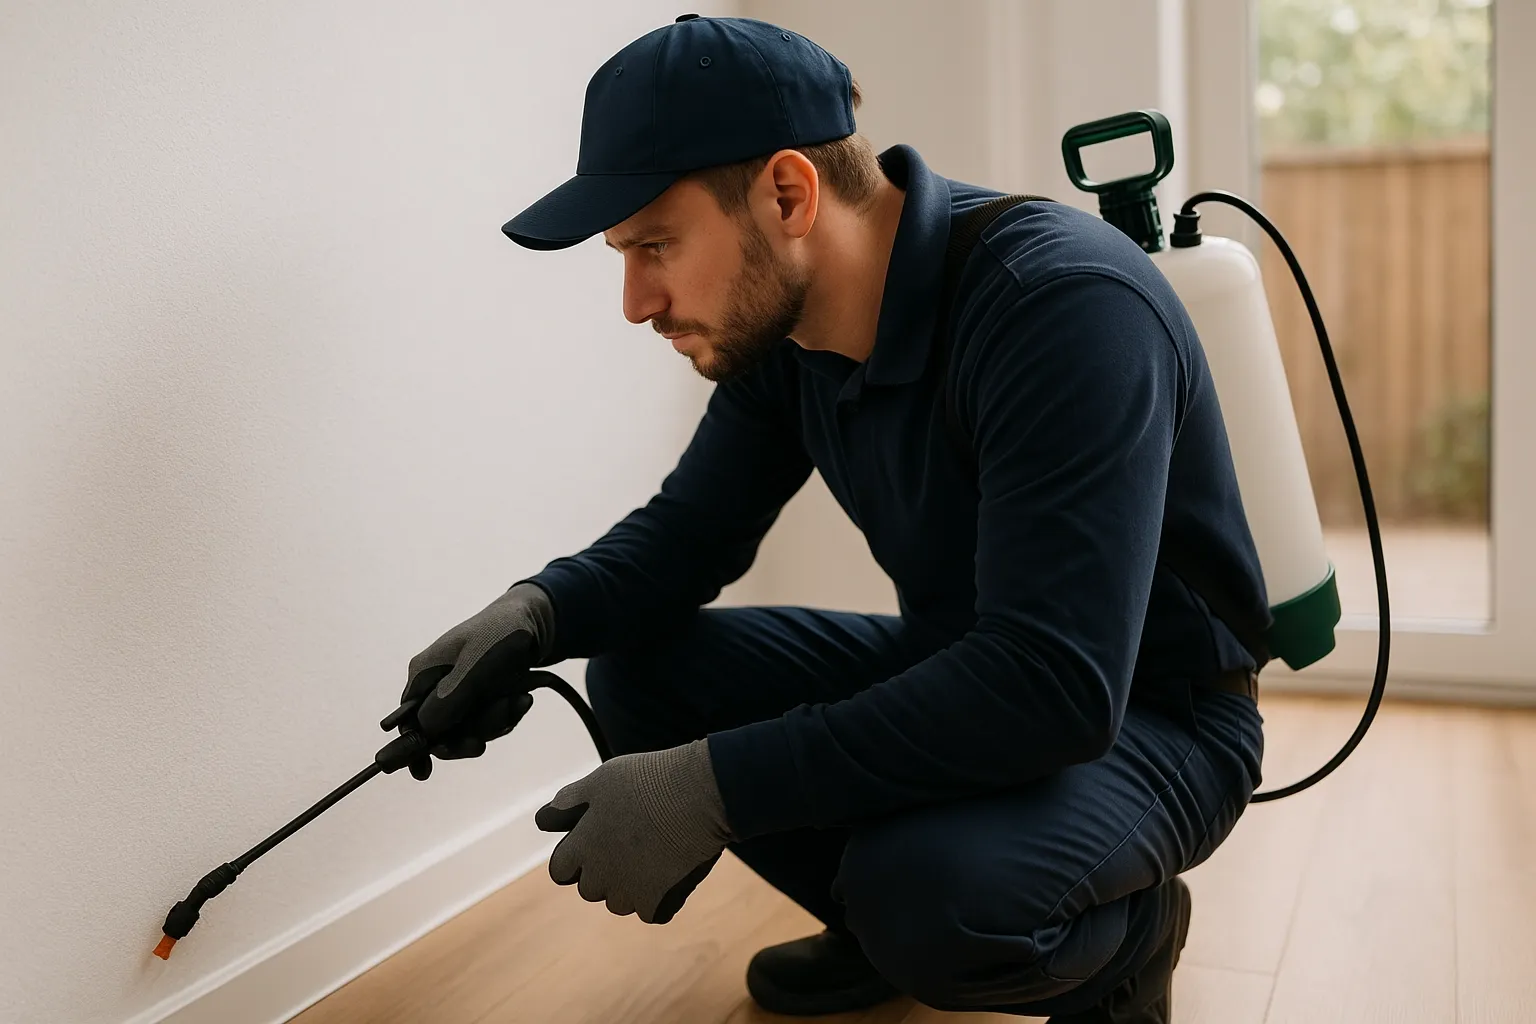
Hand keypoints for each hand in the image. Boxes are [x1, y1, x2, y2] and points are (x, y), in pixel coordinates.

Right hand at [389, 582, 554, 779]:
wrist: (539, 619)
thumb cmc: (501, 634)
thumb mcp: (476, 665)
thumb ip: (450, 699)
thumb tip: (423, 731)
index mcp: (425, 674)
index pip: (407, 721)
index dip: (412, 748)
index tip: (423, 772)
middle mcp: (439, 686)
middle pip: (442, 732)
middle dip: (469, 734)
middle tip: (483, 742)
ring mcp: (463, 693)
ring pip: (471, 730)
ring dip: (496, 721)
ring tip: (518, 700)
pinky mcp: (486, 697)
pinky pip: (492, 722)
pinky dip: (508, 714)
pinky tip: (523, 699)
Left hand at [535, 739, 733, 923]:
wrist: (702, 794)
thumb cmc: (649, 780)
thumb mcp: (602, 780)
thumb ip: (568, 802)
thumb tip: (543, 821)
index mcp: (580, 847)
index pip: (560, 871)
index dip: (575, 858)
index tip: (595, 843)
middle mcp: (599, 876)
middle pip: (590, 889)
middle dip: (604, 873)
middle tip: (632, 843)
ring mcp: (629, 894)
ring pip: (620, 903)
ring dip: (631, 886)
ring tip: (655, 852)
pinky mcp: (658, 905)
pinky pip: (652, 911)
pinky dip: (661, 897)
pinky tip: (673, 867)